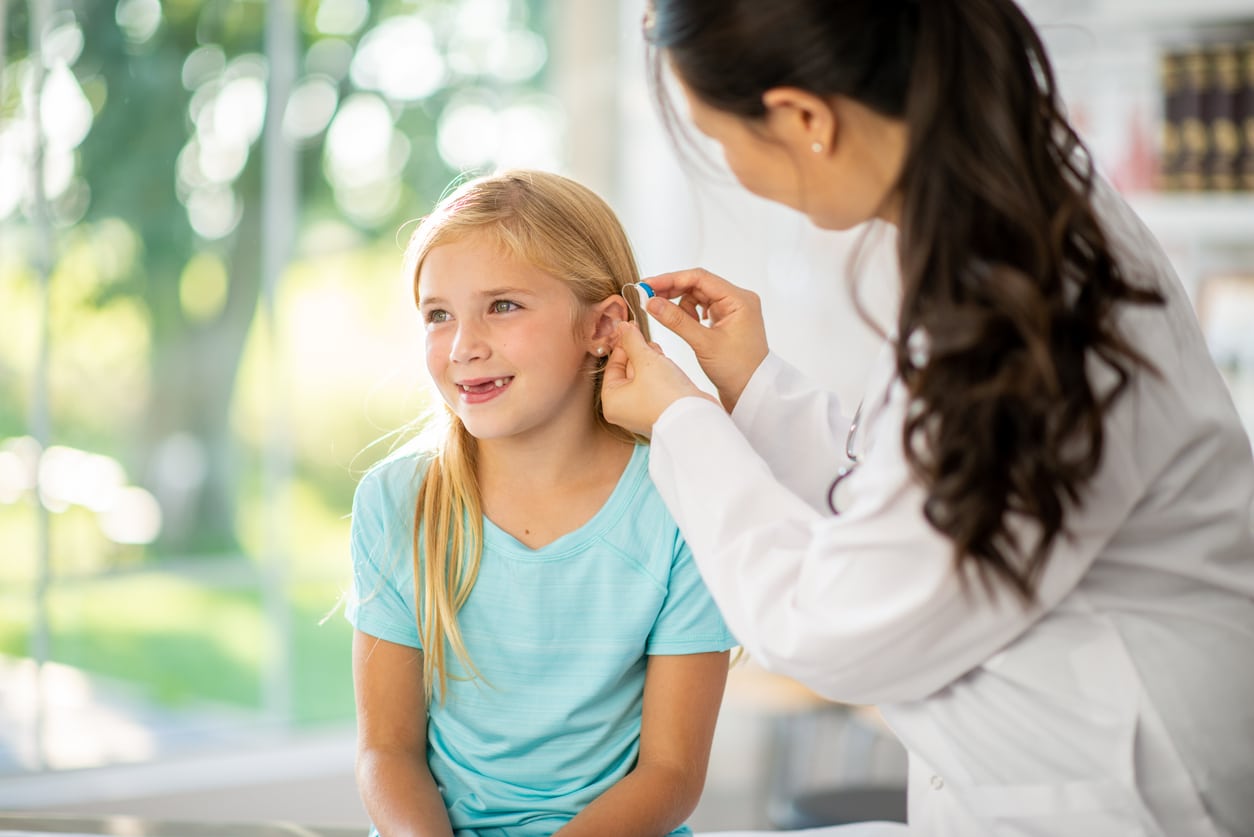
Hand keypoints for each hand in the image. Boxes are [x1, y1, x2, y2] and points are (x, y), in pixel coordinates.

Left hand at [602, 321, 716, 436]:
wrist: (696, 420)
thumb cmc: (666, 396)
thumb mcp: (646, 360)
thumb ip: (632, 341)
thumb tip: (622, 327)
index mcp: (612, 402)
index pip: (612, 366)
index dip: (623, 345)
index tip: (631, 329)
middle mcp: (625, 410)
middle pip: (628, 371)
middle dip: (640, 353)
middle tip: (647, 340)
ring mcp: (643, 411)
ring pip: (644, 377)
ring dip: (652, 362)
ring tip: (661, 354)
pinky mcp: (661, 410)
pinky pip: (656, 386)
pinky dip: (662, 374)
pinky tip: (669, 365)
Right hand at [641, 268, 768, 411]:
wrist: (751, 392)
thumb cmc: (737, 370)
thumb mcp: (703, 344)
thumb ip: (676, 320)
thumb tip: (651, 302)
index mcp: (739, 299)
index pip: (700, 278)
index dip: (671, 279)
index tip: (648, 284)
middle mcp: (738, 300)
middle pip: (698, 284)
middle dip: (672, 290)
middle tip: (647, 297)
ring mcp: (732, 309)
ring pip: (698, 296)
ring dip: (680, 304)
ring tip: (669, 319)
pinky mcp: (726, 319)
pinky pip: (702, 308)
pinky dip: (689, 314)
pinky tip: (685, 325)